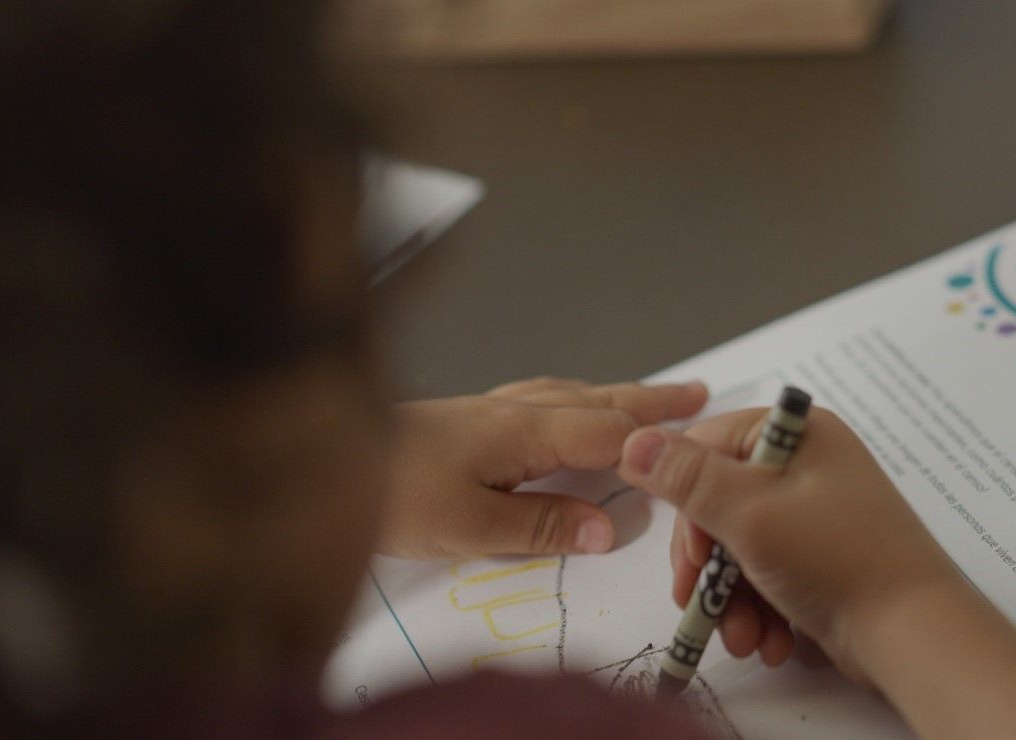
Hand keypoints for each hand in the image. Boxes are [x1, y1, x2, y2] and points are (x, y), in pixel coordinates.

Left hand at [380, 377, 706, 558]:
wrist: (315, 461)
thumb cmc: (388, 495)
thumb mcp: (468, 526)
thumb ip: (541, 525)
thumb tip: (608, 528)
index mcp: (522, 432)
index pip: (606, 434)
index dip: (653, 441)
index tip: (700, 438)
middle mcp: (512, 410)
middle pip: (596, 401)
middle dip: (648, 400)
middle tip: (696, 393)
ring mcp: (488, 408)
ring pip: (569, 394)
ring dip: (614, 395)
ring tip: (646, 398)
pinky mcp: (467, 416)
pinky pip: (542, 397)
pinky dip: (574, 397)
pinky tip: (565, 404)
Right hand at [617, 407, 958, 677]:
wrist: (914, 635)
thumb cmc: (838, 560)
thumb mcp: (750, 514)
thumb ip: (686, 478)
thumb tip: (631, 440)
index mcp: (795, 434)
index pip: (707, 446)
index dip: (685, 503)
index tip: (687, 554)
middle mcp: (806, 465)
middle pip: (718, 504)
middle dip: (706, 566)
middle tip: (699, 603)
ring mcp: (815, 512)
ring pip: (738, 546)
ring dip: (730, 598)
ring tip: (742, 638)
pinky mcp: (820, 556)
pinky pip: (767, 572)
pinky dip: (758, 608)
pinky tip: (767, 640)